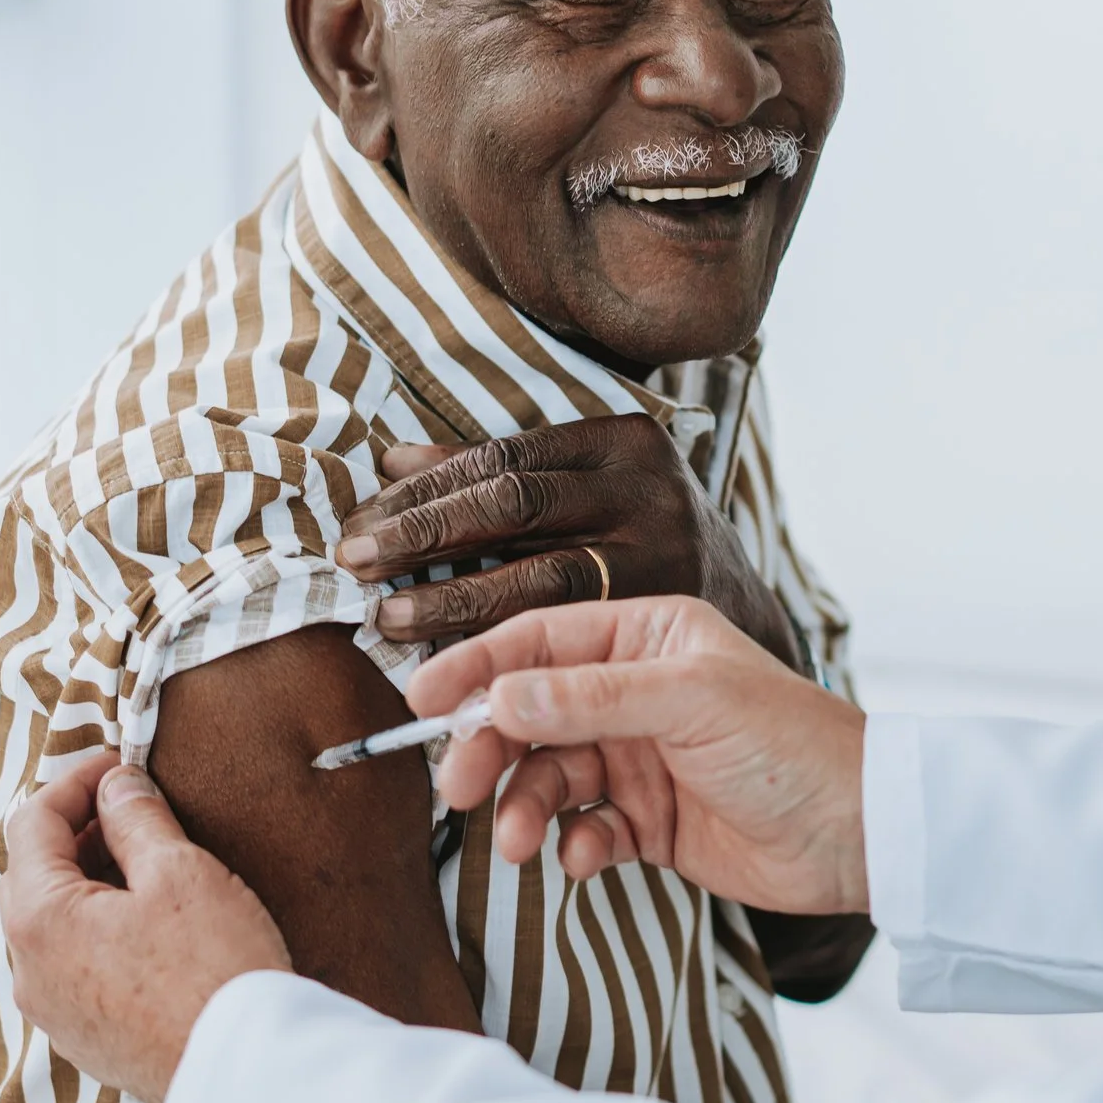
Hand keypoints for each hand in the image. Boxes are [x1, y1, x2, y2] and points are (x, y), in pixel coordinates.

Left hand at [0, 754, 293, 1102]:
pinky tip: (150, 923)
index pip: (32, 822)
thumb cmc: (211, 967)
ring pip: (51, 923)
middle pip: (33, 873)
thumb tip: (117, 785)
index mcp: (38, 917)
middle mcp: (27, 968)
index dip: (75, 780)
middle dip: (78, 829)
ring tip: (148, 861)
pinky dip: (97, 928)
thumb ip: (137, 818)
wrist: (240, 1069)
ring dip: (88, 880)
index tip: (120, 763)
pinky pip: (72, 965)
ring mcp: (50, 1010)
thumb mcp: (180, 871)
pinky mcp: (81, 1038)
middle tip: (134, 804)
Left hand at [335, 416, 801, 668]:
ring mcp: (665, 560)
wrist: (745, 624)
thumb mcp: (592, 490)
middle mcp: (651, 493)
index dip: (426, 490)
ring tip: (388, 618)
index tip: (363, 516)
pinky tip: (449, 659)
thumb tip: (394, 460)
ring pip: (537, 579)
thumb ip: (505, 476)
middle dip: (424, 534)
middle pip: (514, 506)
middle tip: (357, 561)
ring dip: (450, 600)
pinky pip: (564, 639)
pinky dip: (499, 649)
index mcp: (626, 443)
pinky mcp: (667, 628)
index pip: (504, 460)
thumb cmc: (644, 549)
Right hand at [405, 596, 868, 917]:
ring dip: (525, 807)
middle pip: (531, 712)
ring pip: (550, 776)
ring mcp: (641, 757)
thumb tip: (496, 695)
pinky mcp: (650, 821)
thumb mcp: (689, 702)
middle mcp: (638, 691)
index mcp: (650, 638)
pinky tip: (589, 858)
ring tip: (519, 842)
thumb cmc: (792, 746)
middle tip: (456, 788)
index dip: (477, 667)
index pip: (541, 640)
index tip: (421, 700)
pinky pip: (584, 828)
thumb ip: (588, 698)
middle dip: (489, 748)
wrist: (859, 834)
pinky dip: (574, 845)